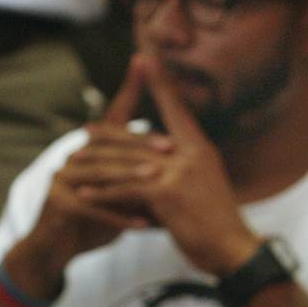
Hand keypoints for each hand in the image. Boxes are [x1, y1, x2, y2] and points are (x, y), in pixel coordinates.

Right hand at [6, 59, 157, 297]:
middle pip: (111, 145)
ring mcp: (62, 177)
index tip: (146, 65)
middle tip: (171, 150)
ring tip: (157, 181)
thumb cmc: (99, 218)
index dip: (130, 91)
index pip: (116, 116)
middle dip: (141, 146)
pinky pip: (92, 206)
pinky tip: (144, 224)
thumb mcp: (126, 192)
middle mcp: (75, 155)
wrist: (60, 249)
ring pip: (101, 173)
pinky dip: (120, 215)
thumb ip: (143, 171)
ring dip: (130, 178)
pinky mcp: (56, 202)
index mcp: (93, 149)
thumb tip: (183, 151)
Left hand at [77, 53, 260, 275]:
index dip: (160, 83)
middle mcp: (190, 154)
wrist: (234, 248)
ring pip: (126, 162)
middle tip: (86, 128)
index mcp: (200, 148)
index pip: (176, 109)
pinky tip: (84, 193)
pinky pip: (125, 190)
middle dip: (109, 132)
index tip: (146, 58)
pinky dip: (102, 192)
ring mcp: (178, 173)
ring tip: (74, 162)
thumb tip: (160, 159)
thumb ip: (184, 167)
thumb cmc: (220, 220)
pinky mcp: (166, 196)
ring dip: (96, 162)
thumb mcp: (207, 183)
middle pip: (140, 136)